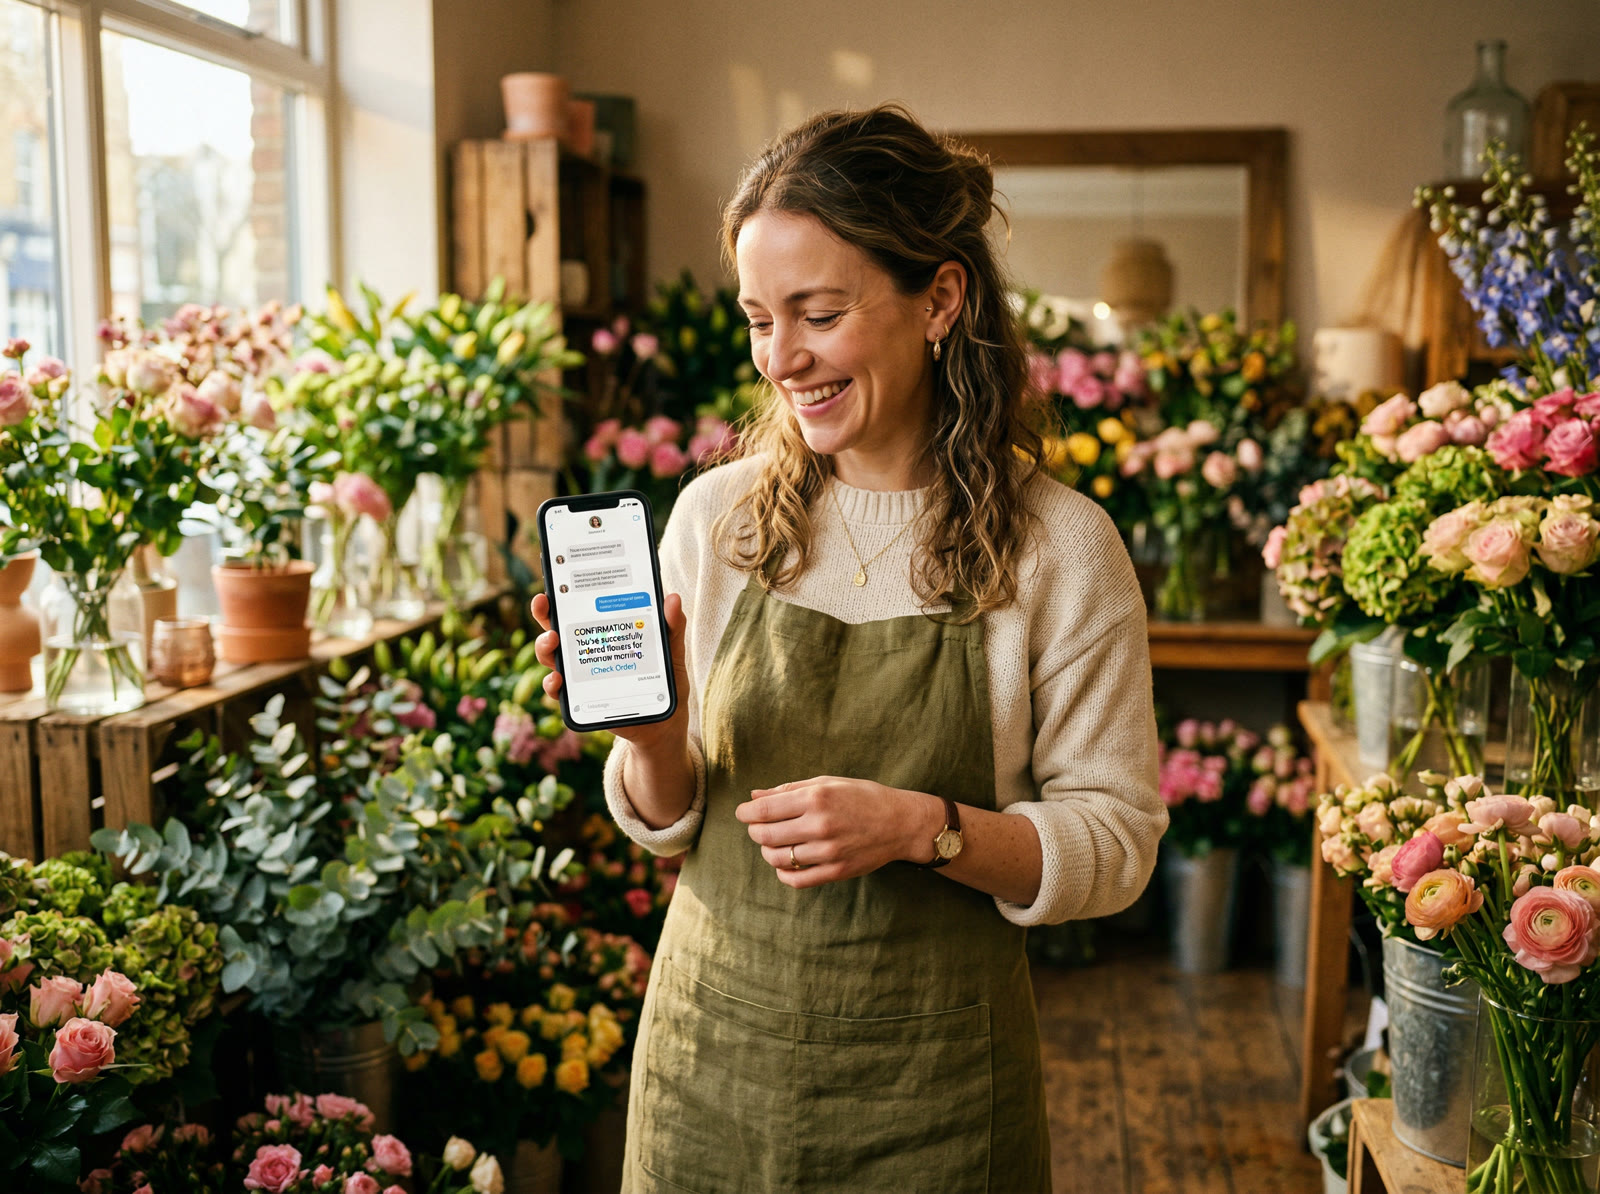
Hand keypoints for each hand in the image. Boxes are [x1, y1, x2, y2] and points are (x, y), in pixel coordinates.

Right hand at [529, 591, 691, 757]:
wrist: (665, 722)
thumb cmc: (665, 682)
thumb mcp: (672, 652)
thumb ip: (672, 628)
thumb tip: (672, 598)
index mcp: (607, 633)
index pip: (580, 610)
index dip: (563, 595)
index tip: (555, 582)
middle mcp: (588, 651)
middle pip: (558, 629)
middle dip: (545, 615)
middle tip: (543, 604)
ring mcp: (582, 675)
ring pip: (553, 658)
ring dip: (545, 647)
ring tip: (553, 641)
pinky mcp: (582, 700)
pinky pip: (559, 692)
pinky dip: (553, 684)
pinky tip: (558, 679)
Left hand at [734, 777, 942, 888]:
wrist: (900, 823)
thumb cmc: (862, 797)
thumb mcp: (827, 783)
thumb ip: (789, 789)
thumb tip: (754, 796)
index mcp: (816, 798)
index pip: (765, 810)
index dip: (746, 813)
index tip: (743, 813)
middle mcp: (820, 825)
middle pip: (766, 835)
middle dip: (755, 831)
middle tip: (758, 827)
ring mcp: (828, 852)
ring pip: (778, 859)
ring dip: (767, 852)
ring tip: (773, 844)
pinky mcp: (836, 872)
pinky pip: (796, 880)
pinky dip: (783, 873)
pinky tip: (785, 863)